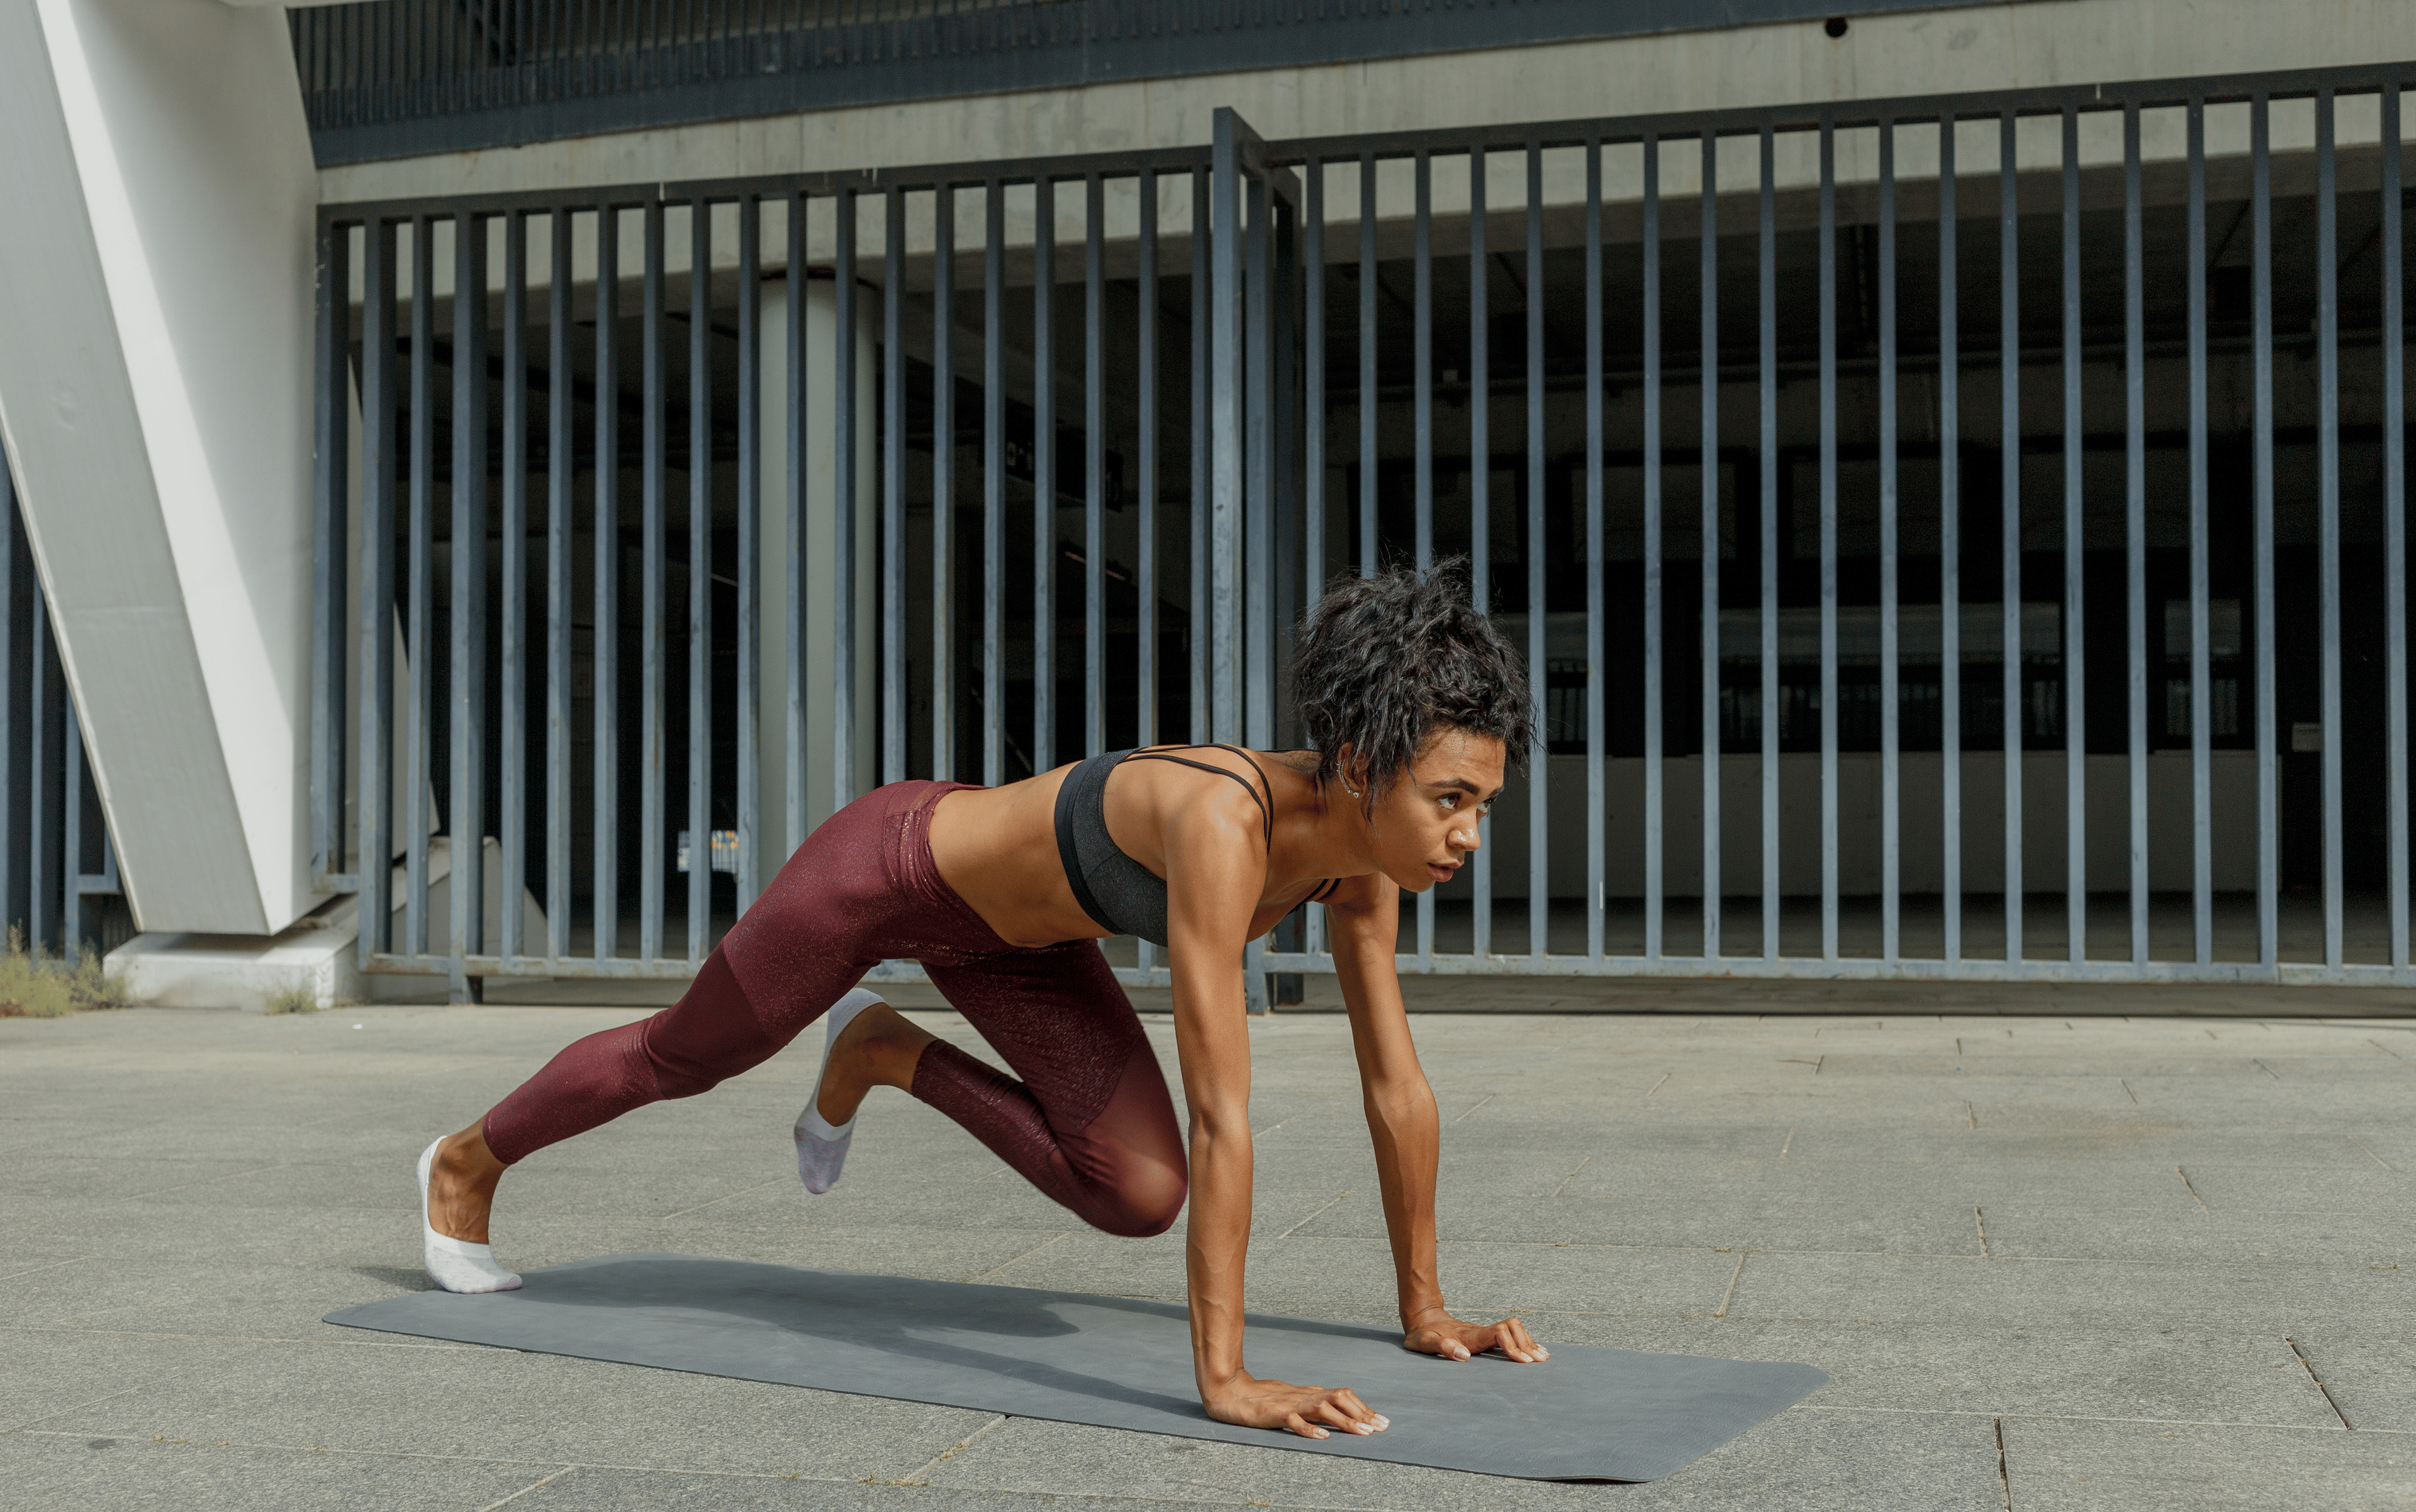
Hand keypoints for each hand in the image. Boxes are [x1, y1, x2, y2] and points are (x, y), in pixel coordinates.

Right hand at [1202, 1372, 1390, 1439]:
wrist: (1231, 1392)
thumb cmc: (1263, 1396)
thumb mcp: (1294, 1396)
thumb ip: (1313, 1398)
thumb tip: (1334, 1398)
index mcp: (1310, 1394)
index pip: (1343, 1396)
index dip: (1364, 1408)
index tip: (1382, 1422)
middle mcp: (1304, 1396)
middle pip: (1339, 1399)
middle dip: (1363, 1414)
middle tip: (1382, 1428)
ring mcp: (1290, 1404)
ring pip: (1322, 1409)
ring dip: (1345, 1421)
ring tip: (1363, 1433)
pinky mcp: (1274, 1414)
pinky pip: (1294, 1421)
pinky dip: (1310, 1429)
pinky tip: (1323, 1437)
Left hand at [1403, 1306, 1548, 1362]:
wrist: (1423, 1318)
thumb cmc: (1422, 1334)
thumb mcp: (1424, 1342)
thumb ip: (1441, 1347)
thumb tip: (1464, 1356)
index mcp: (1470, 1336)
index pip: (1499, 1334)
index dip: (1512, 1346)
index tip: (1523, 1362)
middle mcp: (1481, 1332)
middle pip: (1512, 1329)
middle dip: (1527, 1344)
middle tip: (1541, 1361)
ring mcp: (1484, 1333)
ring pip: (1514, 1330)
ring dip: (1528, 1342)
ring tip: (1543, 1356)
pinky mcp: (1485, 1336)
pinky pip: (1509, 1336)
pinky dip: (1523, 1342)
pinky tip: (1532, 1351)